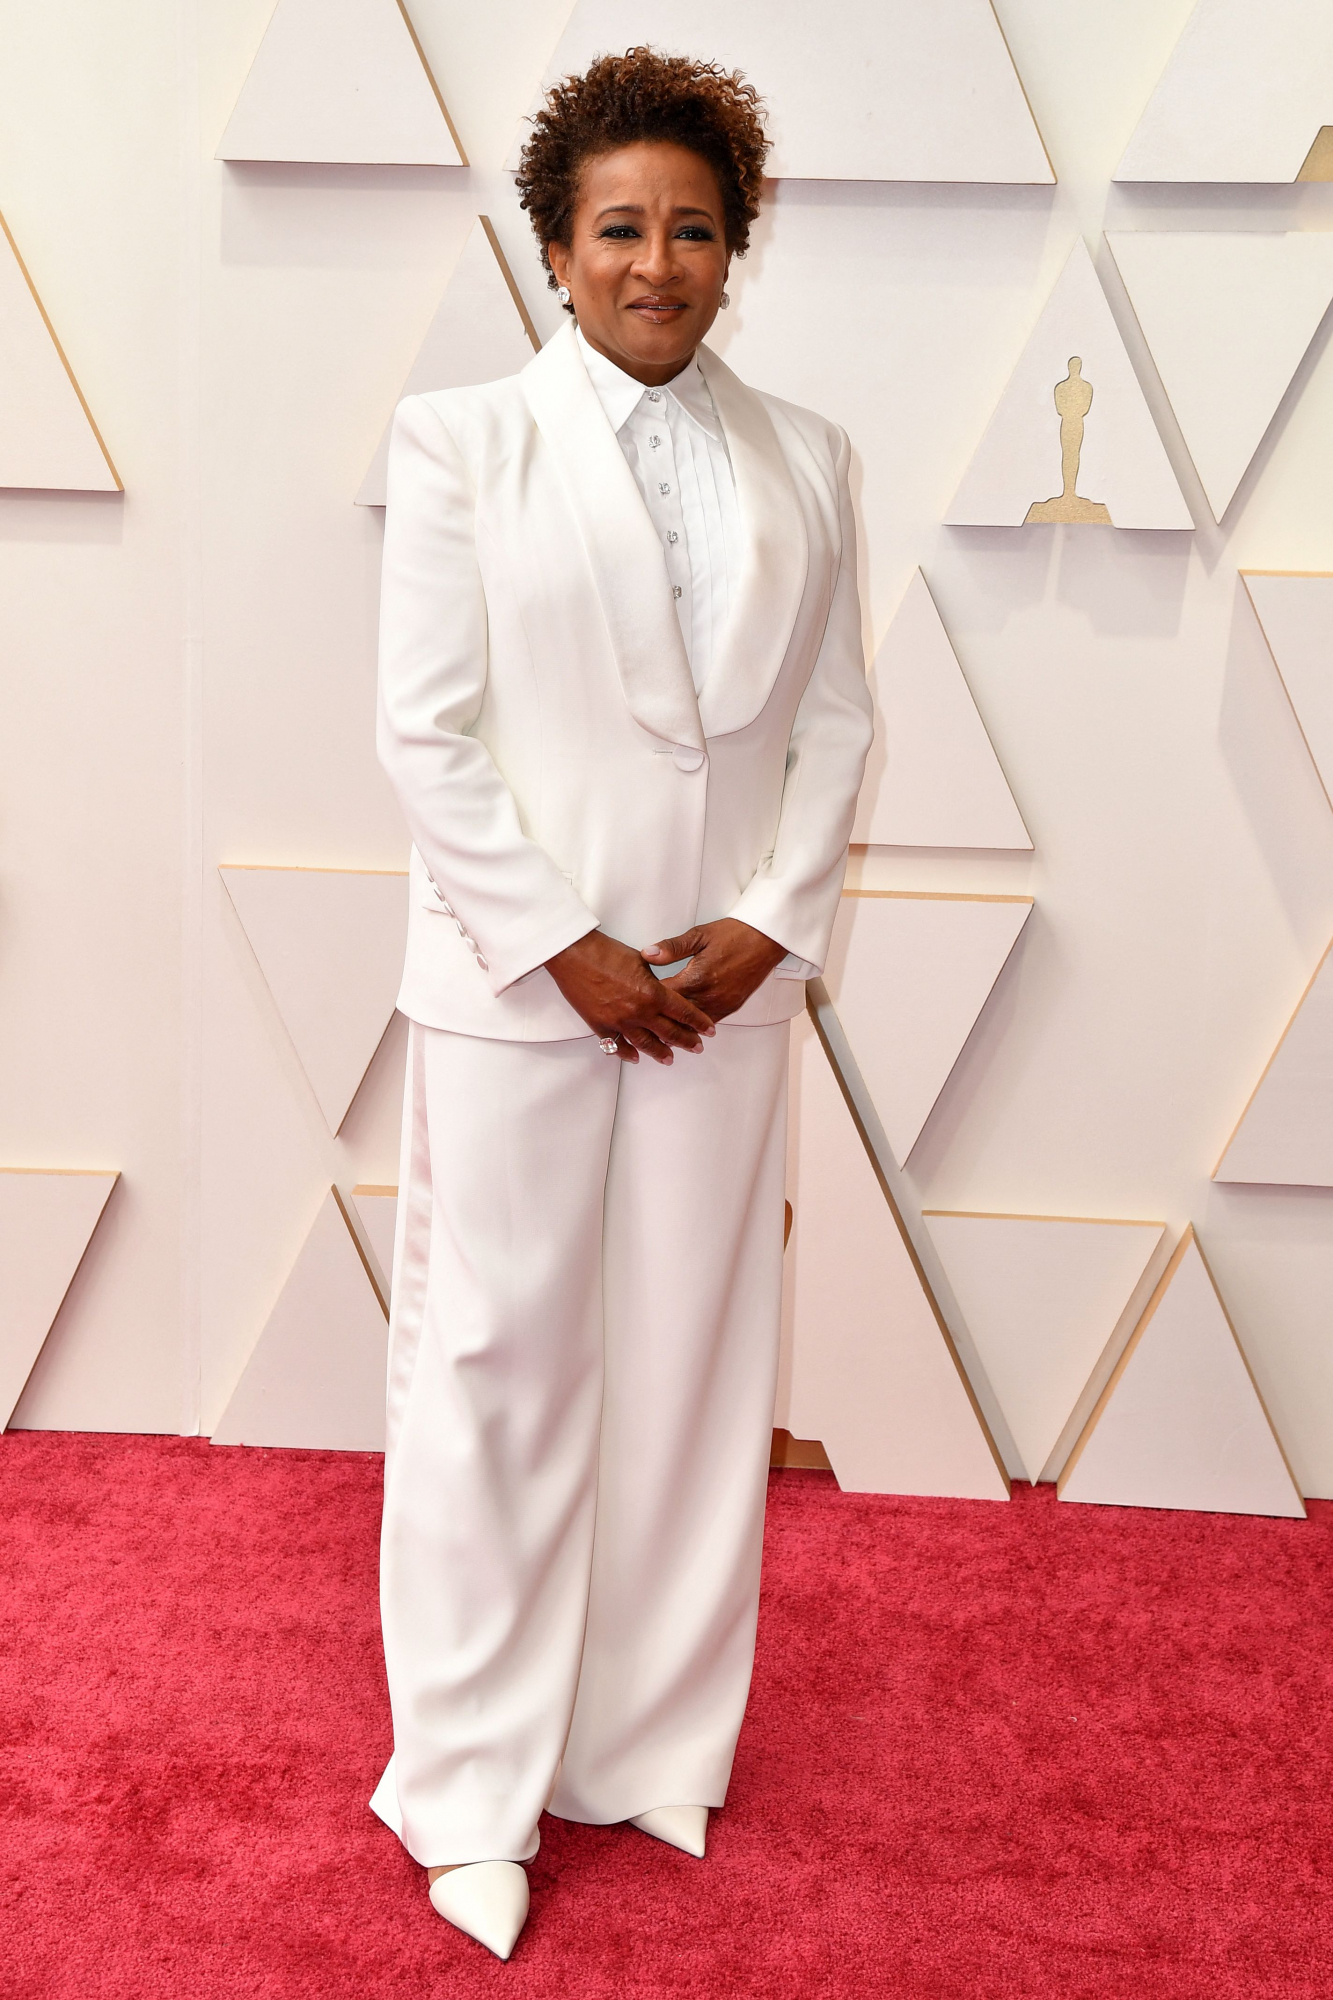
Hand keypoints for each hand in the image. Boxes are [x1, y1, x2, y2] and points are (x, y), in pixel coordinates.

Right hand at [545, 930, 715, 1062]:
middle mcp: (640, 1011)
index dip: (699, 1022)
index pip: (684, 1012)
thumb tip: (662, 989)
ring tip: (670, 1059)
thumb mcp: (640, 962)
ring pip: (646, 1044)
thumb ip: (654, 980)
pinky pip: (618, 1046)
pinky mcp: (601, 1026)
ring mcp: (620, 1022)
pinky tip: (636, 1057)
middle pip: (670, 1032)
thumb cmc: (605, 952)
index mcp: (653, 993)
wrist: (574, 955)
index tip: (709, 1030)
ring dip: (660, 1053)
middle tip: (696, 1047)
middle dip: (687, 1041)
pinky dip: (628, 1053)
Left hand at [641, 920, 785, 1023]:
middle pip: (676, 1016)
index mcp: (696, 978)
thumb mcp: (699, 935)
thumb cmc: (734, 933)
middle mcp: (709, 996)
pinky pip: (709, 1022)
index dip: (647, 999)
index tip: (634, 998)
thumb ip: (671, 948)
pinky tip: (685, 1026)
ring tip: (658, 1031)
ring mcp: (722, 1004)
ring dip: (676, 1026)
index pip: (664, 997)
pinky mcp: (732, 1006)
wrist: (766, 939)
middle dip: (658, 1017)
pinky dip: (695, 1025)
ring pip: (692, 1025)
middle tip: (640, 1021)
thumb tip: (647, 954)